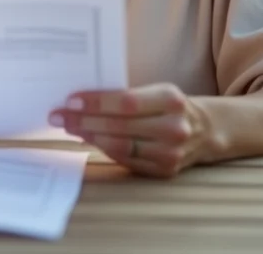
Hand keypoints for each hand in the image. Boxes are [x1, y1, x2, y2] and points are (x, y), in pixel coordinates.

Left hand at [49, 83, 211, 177]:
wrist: (204, 130)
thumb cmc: (168, 105)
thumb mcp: (155, 91)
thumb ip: (124, 95)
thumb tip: (80, 101)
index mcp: (171, 99)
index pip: (126, 101)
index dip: (96, 102)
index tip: (70, 100)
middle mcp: (174, 127)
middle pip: (119, 125)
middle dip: (83, 120)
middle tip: (58, 115)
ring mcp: (171, 153)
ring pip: (120, 146)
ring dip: (89, 136)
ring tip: (69, 127)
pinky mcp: (164, 170)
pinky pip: (126, 160)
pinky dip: (103, 149)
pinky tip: (88, 140)